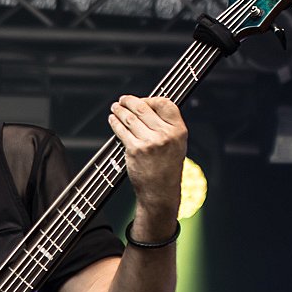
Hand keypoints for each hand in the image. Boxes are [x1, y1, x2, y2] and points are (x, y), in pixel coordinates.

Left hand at [109, 95, 187, 236]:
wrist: (160, 192)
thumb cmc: (167, 169)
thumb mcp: (177, 145)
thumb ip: (167, 127)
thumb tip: (148, 108)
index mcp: (179, 131)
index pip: (165, 104)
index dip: (151, 99)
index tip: (142, 100)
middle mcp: (165, 135)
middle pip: (144, 108)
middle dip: (130, 101)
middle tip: (123, 100)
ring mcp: (150, 142)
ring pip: (131, 118)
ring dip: (120, 110)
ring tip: (115, 108)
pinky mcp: (135, 150)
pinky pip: (122, 131)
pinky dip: (115, 123)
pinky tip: (113, 120)